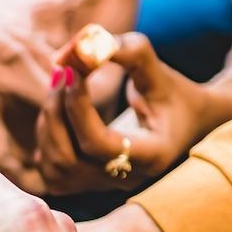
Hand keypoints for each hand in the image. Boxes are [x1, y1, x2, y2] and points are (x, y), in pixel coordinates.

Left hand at [35, 33, 231, 192]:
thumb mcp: (157, 69)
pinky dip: (46, 140)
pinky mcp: (89, 185)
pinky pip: (50, 173)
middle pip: (70, 158)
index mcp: (151, 156)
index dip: (77, 107)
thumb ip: (127, 51)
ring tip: (60, 86)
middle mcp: (126, 180)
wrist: (185, 123)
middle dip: (57, 111)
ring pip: (56, 167)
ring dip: (48, 121)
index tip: (73, 70)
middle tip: (61, 71)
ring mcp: (105, 187)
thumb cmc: (172, 93)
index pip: (98, 143)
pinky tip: (59, 111)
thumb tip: (83, 44)